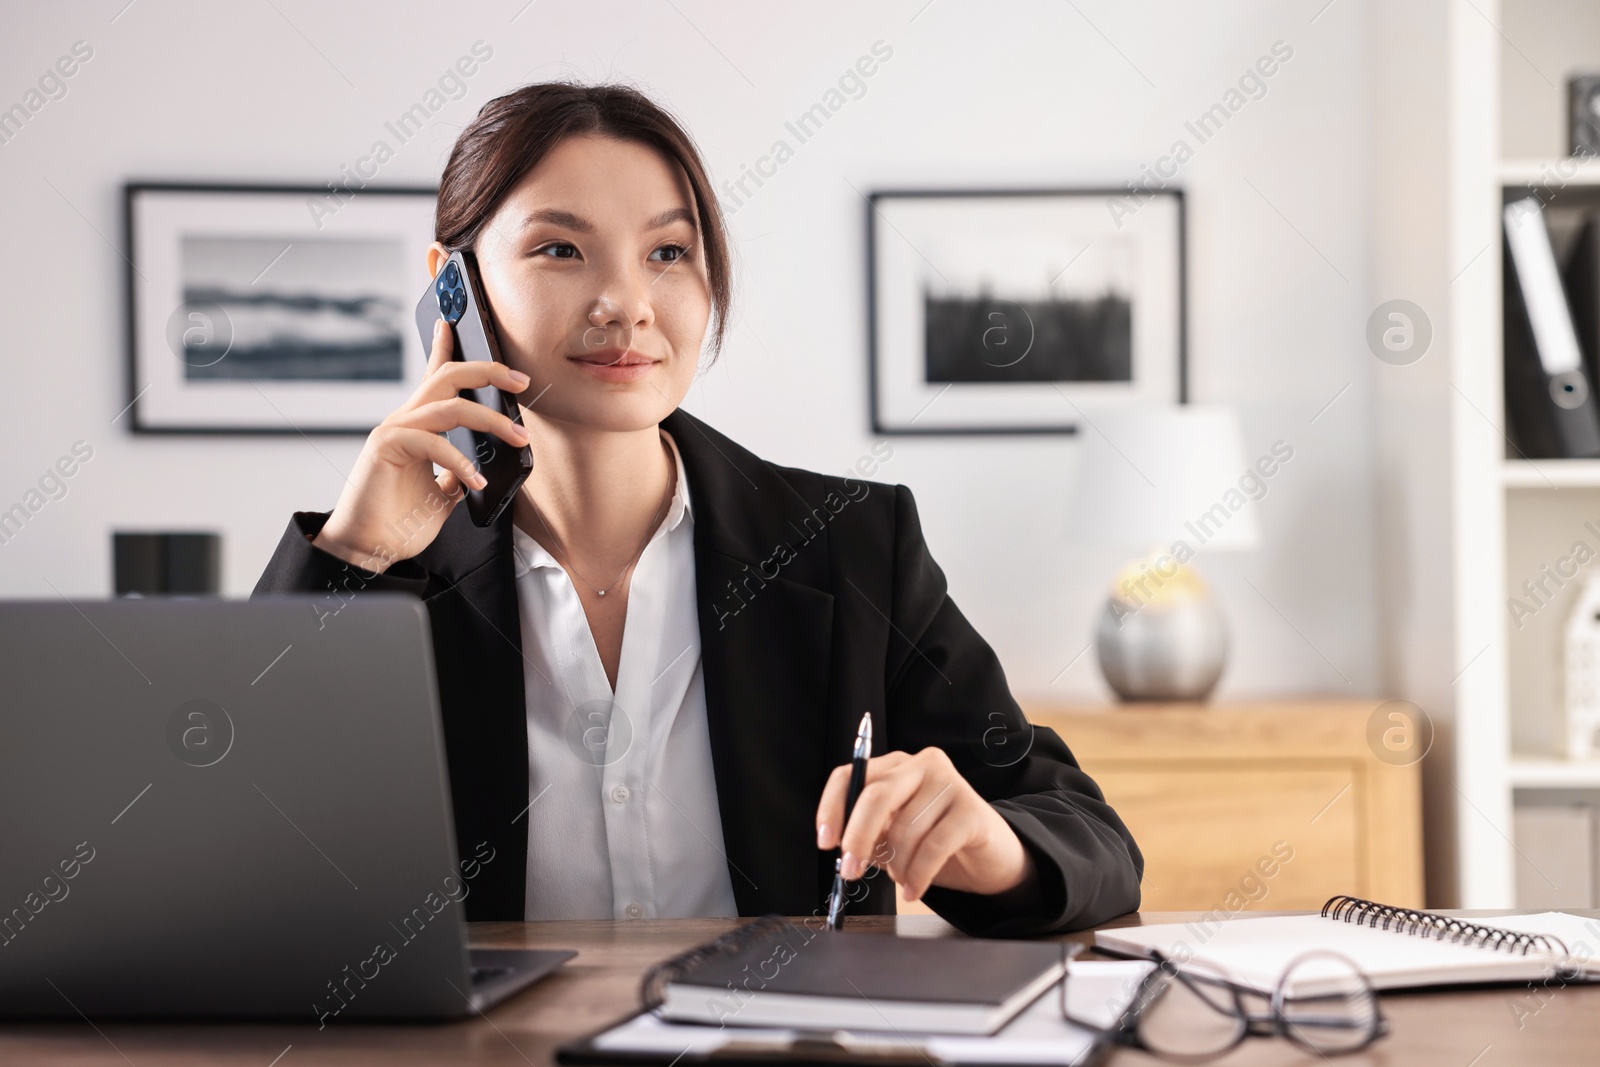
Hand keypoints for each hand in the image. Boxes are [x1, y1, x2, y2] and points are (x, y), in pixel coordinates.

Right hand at [313, 319, 531, 572]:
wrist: (367, 549)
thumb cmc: (398, 522)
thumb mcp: (442, 495)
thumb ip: (458, 474)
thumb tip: (484, 469)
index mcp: (418, 426)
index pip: (434, 378)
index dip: (442, 347)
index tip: (453, 322)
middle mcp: (405, 420)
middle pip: (447, 377)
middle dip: (487, 371)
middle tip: (520, 381)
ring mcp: (394, 430)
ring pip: (449, 406)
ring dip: (490, 420)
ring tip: (517, 438)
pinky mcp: (386, 447)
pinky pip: (433, 442)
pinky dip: (461, 463)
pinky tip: (477, 482)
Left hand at [815, 747, 1035, 901]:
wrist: (991, 857)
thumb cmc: (936, 843)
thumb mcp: (894, 835)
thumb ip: (870, 832)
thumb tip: (842, 845)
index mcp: (896, 766)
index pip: (852, 775)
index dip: (833, 808)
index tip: (826, 841)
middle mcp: (923, 765)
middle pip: (876, 796)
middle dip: (859, 838)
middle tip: (851, 870)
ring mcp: (951, 783)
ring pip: (906, 828)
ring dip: (897, 865)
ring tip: (902, 880)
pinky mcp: (972, 810)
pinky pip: (934, 846)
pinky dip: (918, 875)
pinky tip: (914, 890)